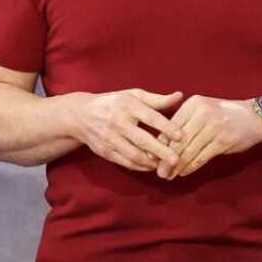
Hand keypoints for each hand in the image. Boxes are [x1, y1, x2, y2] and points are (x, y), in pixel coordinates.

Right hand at [65, 89, 186, 171]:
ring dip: (151, 162)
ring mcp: (110, 138)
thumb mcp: (133, 96)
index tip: (181, 136)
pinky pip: (125, 162)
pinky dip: (140, 166)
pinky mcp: (104, 151)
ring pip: (134, 155)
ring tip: (165, 165)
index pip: (150, 117)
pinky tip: (151, 165)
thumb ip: (157, 99)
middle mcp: (117, 122)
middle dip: (161, 151)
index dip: (167, 127)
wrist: (80, 115)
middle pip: (142, 140)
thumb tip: (180, 96)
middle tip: (177, 160)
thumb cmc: (113, 103)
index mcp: (127, 105)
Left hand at [158, 96, 261, 178]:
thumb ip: (184, 123)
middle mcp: (202, 113)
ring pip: (189, 150)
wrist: (255, 118)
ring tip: (168, 175)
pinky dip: (191, 167)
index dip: (159, 143)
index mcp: (193, 104)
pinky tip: (183, 173)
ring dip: (177, 166)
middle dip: (166, 158)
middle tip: (158, 172)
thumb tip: (160, 144)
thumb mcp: (202, 111)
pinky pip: (202, 157)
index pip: (171, 126)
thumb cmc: (223, 115)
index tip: (151, 156)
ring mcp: (213, 127)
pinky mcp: (223, 141)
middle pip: (178, 140)